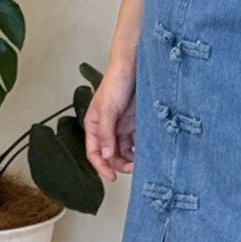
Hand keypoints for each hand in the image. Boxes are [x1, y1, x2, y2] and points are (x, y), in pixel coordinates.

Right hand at [86, 57, 138, 178]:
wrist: (135, 65)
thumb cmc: (116, 81)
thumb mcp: (108, 109)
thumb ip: (105, 133)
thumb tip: (104, 155)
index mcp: (94, 124)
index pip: (93, 152)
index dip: (101, 166)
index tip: (111, 176)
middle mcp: (107, 127)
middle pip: (110, 154)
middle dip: (119, 164)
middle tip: (132, 168)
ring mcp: (122, 125)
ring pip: (124, 150)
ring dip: (131, 158)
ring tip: (141, 161)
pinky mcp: (136, 121)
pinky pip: (137, 140)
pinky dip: (140, 148)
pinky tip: (147, 151)